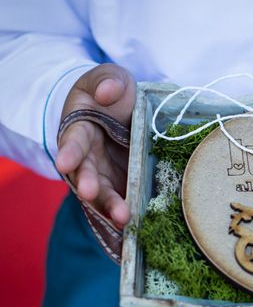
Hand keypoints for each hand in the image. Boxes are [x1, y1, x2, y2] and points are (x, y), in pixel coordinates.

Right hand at [55, 63, 135, 228]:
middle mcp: (88, 157)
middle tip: (93, 194)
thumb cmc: (113, 93)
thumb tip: (107, 92)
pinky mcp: (122, 185)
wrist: (126, 111)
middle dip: (89, 186)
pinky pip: (123, 201)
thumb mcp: (111, 79)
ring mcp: (104, 174)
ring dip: (110, 206)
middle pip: (85, 175)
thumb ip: (109, 81)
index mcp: (80, 130)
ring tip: (122, 217)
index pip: (72, 142)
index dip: (69, 152)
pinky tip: (135, 228)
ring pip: (103, 194)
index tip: (64, 163)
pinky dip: (126, 214)